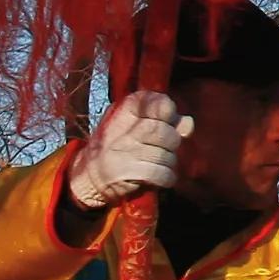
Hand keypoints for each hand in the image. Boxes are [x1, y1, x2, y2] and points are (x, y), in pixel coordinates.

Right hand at [67, 91, 187, 210]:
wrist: (90, 175)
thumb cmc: (119, 147)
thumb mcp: (136, 127)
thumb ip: (164, 121)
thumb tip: (188, 123)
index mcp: (125, 111)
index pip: (155, 102)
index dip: (167, 111)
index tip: (167, 120)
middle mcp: (123, 129)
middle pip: (163, 131)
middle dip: (172, 142)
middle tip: (164, 148)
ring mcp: (123, 151)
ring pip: (165, 155)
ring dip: (168, 162)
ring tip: (158, 163)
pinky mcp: (126, 172)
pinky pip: (160, 174)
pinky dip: (167, 178)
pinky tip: (161, 177)